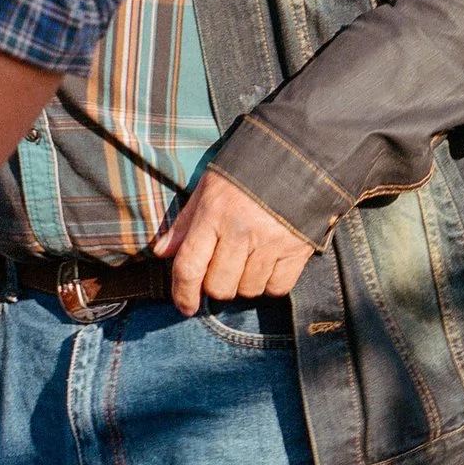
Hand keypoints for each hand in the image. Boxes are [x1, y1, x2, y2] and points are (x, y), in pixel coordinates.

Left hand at [154, 169, 315, 312]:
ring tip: (248, 264)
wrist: (301, 158)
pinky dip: (270, 284)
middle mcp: (241, 231)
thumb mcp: (209, 188)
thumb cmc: (247, 173)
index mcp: (214, 214)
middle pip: (218, 286)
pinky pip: (277, 287)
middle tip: (223, 270)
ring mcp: (272, 242)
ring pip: (248, 290)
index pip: (189, 267)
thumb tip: (162, 252)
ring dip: (244, 285)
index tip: (185, 307)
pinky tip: (269, 267)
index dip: (182, 293)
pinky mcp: (298, 249)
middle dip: (216, 286)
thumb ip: (186, 223)